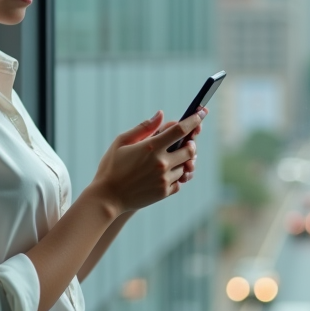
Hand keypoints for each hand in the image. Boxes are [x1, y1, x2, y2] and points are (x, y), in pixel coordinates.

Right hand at [90, 108, 205, 212]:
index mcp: (151, 147)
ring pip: (185, 166)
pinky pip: (179, 182)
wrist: (107, 197)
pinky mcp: (164, 193)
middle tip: (185, 142)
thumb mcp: (122, 142)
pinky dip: (176, 176)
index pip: (180, 130)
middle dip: (191, 143)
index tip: (202, 112)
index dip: (194, 120)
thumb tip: (161, 115)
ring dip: (182, 161)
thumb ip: (144, 128)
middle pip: (190, 149)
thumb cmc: (112, 167)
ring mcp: (164, 179)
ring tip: (170, 160)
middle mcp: (161, 163)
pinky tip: (164, 174)